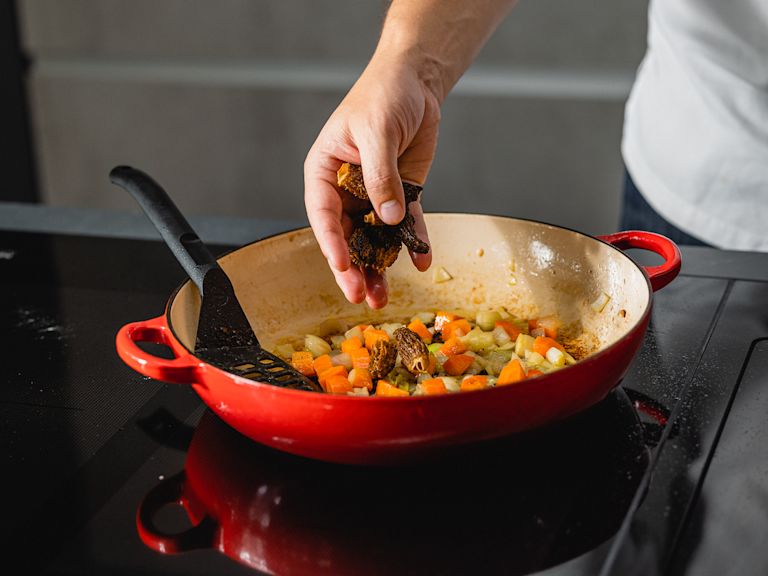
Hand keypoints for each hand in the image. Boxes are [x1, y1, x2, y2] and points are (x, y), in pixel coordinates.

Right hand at [304, 55, 439, 308]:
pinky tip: (422, 262)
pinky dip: (414, 244)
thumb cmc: (383, 94)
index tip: (343, 266)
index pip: (323, 213)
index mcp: (325, 171)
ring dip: (379, 266)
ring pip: (374, 238)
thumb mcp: (377, 131)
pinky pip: (407, 225)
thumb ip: (381, 176)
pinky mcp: (403, 194)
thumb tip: (388, 219)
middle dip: (353, 267)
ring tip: (383, 298)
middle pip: (346, 235)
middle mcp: (346, 189)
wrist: (415, 81)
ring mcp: (375, 195)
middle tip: (361, 296)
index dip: (331, 243)